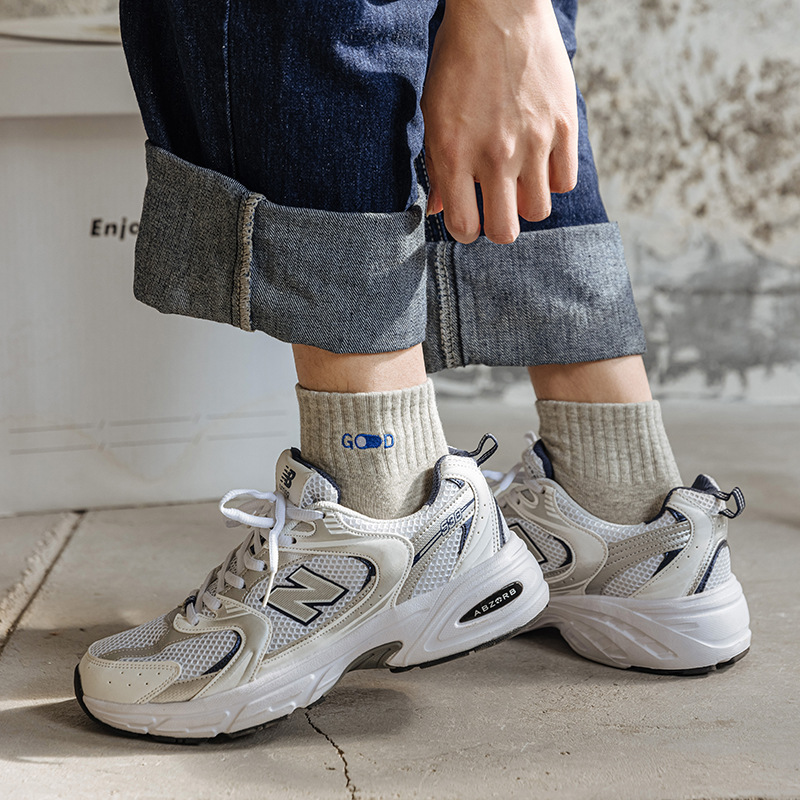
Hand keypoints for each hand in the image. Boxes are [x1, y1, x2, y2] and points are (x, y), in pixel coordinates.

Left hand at [421, 0, 577, 243]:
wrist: (500, 9)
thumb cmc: (459, 62)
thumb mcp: (433, 114)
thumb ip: (436, 167)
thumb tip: (438, 211)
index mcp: (455, 154)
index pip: (464, 226)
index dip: (466, 230)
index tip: (469, 219)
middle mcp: (494, 155)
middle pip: (505, 231)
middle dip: (498, 226)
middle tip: (496, 207)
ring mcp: (533, 142)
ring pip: (538, 211)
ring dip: (526, 203)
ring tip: (519, 180)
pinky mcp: (564, 126)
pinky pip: (564, 181)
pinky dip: (552, 179)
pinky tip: (540, 161)